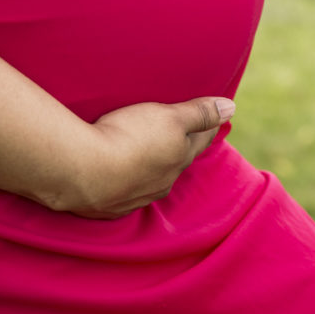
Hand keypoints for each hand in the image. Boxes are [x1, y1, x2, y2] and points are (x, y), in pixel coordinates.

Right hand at [66, 97, 235, 218]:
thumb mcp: (169, 117)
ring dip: (154, 168)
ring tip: (149, 155)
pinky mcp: (111, 206)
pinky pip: (126, 194)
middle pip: (178, 161)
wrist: (83, 171)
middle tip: (184, 136)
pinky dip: (127, 183)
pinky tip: (120, 179)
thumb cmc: (129, 137)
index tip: (215, 119)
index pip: (201, 139)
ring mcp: (136, 196)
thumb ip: (200, 113)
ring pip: (153, 180)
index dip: (208, 126)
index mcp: (179, 157)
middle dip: (182, 148)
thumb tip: (231, 107)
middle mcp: (162, 181)